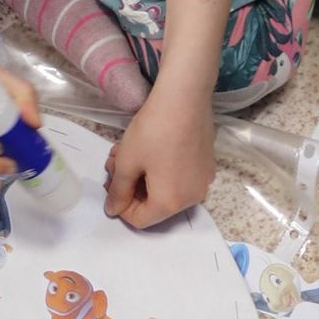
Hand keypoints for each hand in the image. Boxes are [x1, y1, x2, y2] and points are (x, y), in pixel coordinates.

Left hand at [104, 83, 214, 227]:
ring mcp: (202, 181)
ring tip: (127, 150)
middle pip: (153, 204)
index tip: (112, 182)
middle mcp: (191, 198)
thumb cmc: (152, 132)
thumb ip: (118, 191)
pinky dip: (160, 168)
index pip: (139, 220)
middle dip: (129, 186)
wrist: (185, 98)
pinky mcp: (207, 165)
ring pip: (164, 189)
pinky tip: (150, 147)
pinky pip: (179, 177)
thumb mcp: (127, 162)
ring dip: (142, 174)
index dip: (120, 204)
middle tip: (115, 161)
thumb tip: (113, 210)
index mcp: (170, 203)